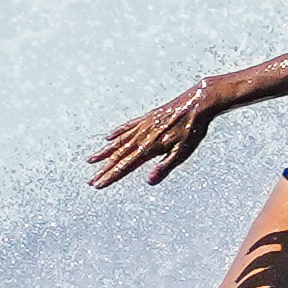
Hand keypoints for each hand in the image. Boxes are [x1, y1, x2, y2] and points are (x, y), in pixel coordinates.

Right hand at [90, 80, 232, 186]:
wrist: (197, 103)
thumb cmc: (192, 130)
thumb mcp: (182, 153)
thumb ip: (164, 167)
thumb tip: (149, 182)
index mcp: (148, 148)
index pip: (125, 166)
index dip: (111, 176)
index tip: (98, 185)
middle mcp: (141, 137)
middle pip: (118, 156)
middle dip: (104, 169)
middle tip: (90, 181)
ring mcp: (143, 126)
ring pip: (119, 141)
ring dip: (104, 152)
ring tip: (91, 160)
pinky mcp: (148, 117)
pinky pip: (127, 126)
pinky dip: (117, 133)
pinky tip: (109, 137)